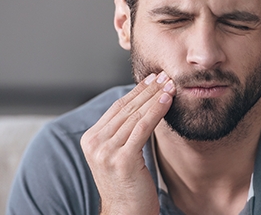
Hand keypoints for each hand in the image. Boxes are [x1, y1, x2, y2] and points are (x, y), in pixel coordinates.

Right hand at [81, 71, 174, 214]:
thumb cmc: (128, 186)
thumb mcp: (119, 154)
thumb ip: (122, 133)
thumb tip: (141, 105)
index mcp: (90, 139)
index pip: (116, 108)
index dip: (136, 91)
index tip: (152, 79)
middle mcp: (95, 143)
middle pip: (125, 109)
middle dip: (147, 90)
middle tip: (164, 76)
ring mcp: (106, 152)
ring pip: (135, 115)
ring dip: (155, 97)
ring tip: (170, 85)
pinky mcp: (122, 159)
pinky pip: (142, 128)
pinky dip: (156, 111)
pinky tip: (167, 100)